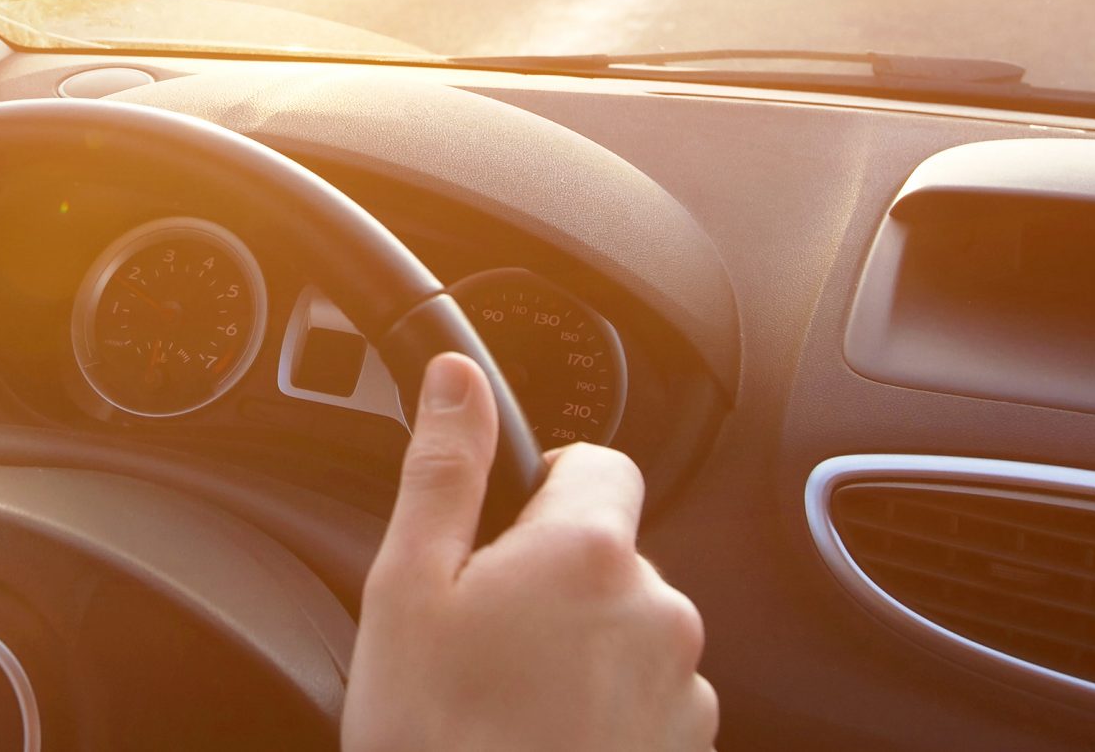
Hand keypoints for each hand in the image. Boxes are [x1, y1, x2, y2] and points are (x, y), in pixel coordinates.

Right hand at [343, 353, 714, 751]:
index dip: (545, 489)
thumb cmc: (434, 741)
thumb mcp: (407, 591)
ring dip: (584, 650)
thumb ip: (445, 470)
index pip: (601, 463)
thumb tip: (458, 380)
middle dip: (555, 581)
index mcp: (588, 552)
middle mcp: (659, 611)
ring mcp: (683, 689)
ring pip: (632, 631)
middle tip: (483, 639)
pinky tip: (545, 741)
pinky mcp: (688, 751)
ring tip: (509, 704)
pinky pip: (651, 700)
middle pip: (613, 554)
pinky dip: (606, 712)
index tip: (501, 535)